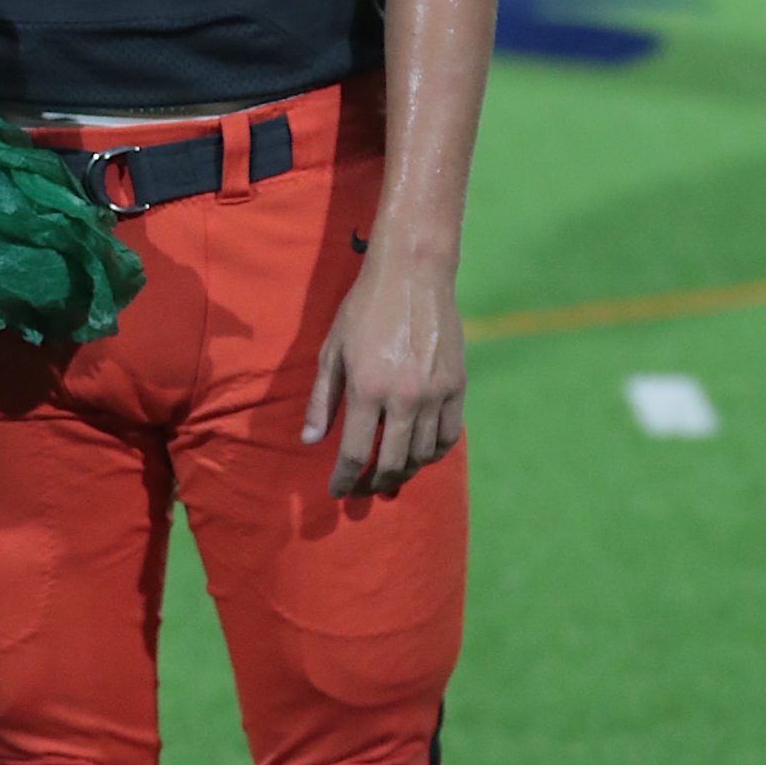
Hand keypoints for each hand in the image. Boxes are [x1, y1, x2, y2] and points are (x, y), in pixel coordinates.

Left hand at [300, 243, 465, 498]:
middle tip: (364, 490)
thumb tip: (308, 441)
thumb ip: (321, 398)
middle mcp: (403, 397)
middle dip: (374, 484)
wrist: (412, 273)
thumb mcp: (333, 349)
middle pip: (391, 463)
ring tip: (390, 475)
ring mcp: (434, 393)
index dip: (343, 478)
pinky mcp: (457, 386)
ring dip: (404, 472)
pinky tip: (419, 453)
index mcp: (366, 387)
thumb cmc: (364, 308)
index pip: (353, 452)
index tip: (337, 491)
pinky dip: (433, 453)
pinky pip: (447, 436)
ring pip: (421, 455)